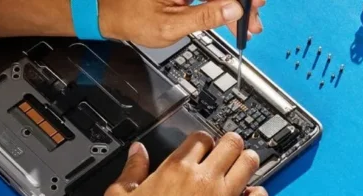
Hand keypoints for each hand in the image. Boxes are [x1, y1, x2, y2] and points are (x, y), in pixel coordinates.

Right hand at [94, 132, 267, 195]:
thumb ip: (131, 168)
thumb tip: (138, 151)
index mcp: (176, 168)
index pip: (202, 137)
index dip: (204, 140)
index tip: (205, 148)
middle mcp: (203, 179)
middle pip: (231, 143)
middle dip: (231, 144)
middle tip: (228, 153)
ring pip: (249, 163)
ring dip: (247, 162)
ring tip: (242, 169)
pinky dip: (258, 194)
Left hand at [98, 0, 265, 47]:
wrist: (108, 12)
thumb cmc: (130, 18)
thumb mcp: (170, 26)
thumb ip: (204, 17)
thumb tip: (233, 10)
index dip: (242, 0)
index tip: (253, 11)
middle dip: (241, 3)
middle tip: (253, 23)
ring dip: (233, 5)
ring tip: (243, 24)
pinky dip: (220, 4)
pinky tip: (228, 16)